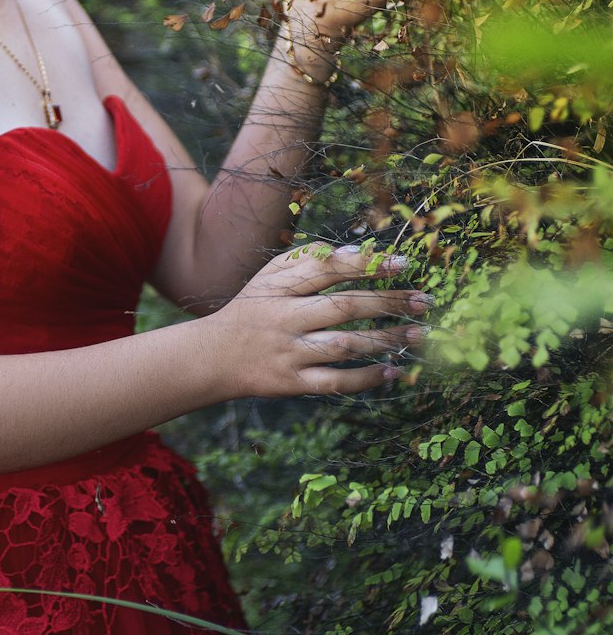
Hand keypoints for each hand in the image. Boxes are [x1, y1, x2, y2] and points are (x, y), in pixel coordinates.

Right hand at [208, 242, 430, 399]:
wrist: (212, 357)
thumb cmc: (252, 311)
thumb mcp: (269, 277)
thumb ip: (306, 260)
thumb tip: (355, 252)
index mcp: (281, 287)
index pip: (329, 269)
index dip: (367, 264)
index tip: (404, 264)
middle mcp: (286, 317)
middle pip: (344, 307)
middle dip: (388, 303)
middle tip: (423, 302)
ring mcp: (289, 352)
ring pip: (345, 345)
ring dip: (386, 340)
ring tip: (418, 334)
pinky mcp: (292, 382)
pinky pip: (335, 382)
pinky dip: (366, 378)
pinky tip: (393, 371)